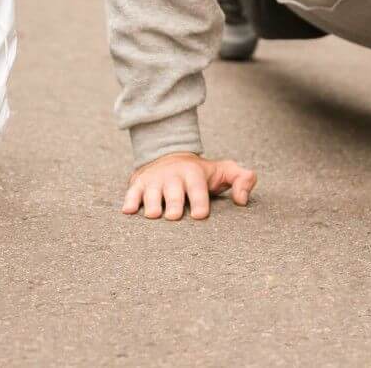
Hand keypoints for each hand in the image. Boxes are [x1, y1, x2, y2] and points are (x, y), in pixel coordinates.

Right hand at [122, 152, 255, 220]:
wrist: (169, 154)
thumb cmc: (201, 173)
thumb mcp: (224, 171)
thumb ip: (242, 180)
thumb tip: (242, 200)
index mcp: (193, 174)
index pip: (197, 188)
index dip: (199, 201)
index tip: (200, 215)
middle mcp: (173, 176)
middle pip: (172, 192)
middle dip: (173, 203)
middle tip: (173, 216)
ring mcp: (154, 180)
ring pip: (151, 193)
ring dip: (151, 203)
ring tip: (153, 216)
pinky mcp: (138, 183)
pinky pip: (132, 192)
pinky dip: (129, 201)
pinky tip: (128, 211)